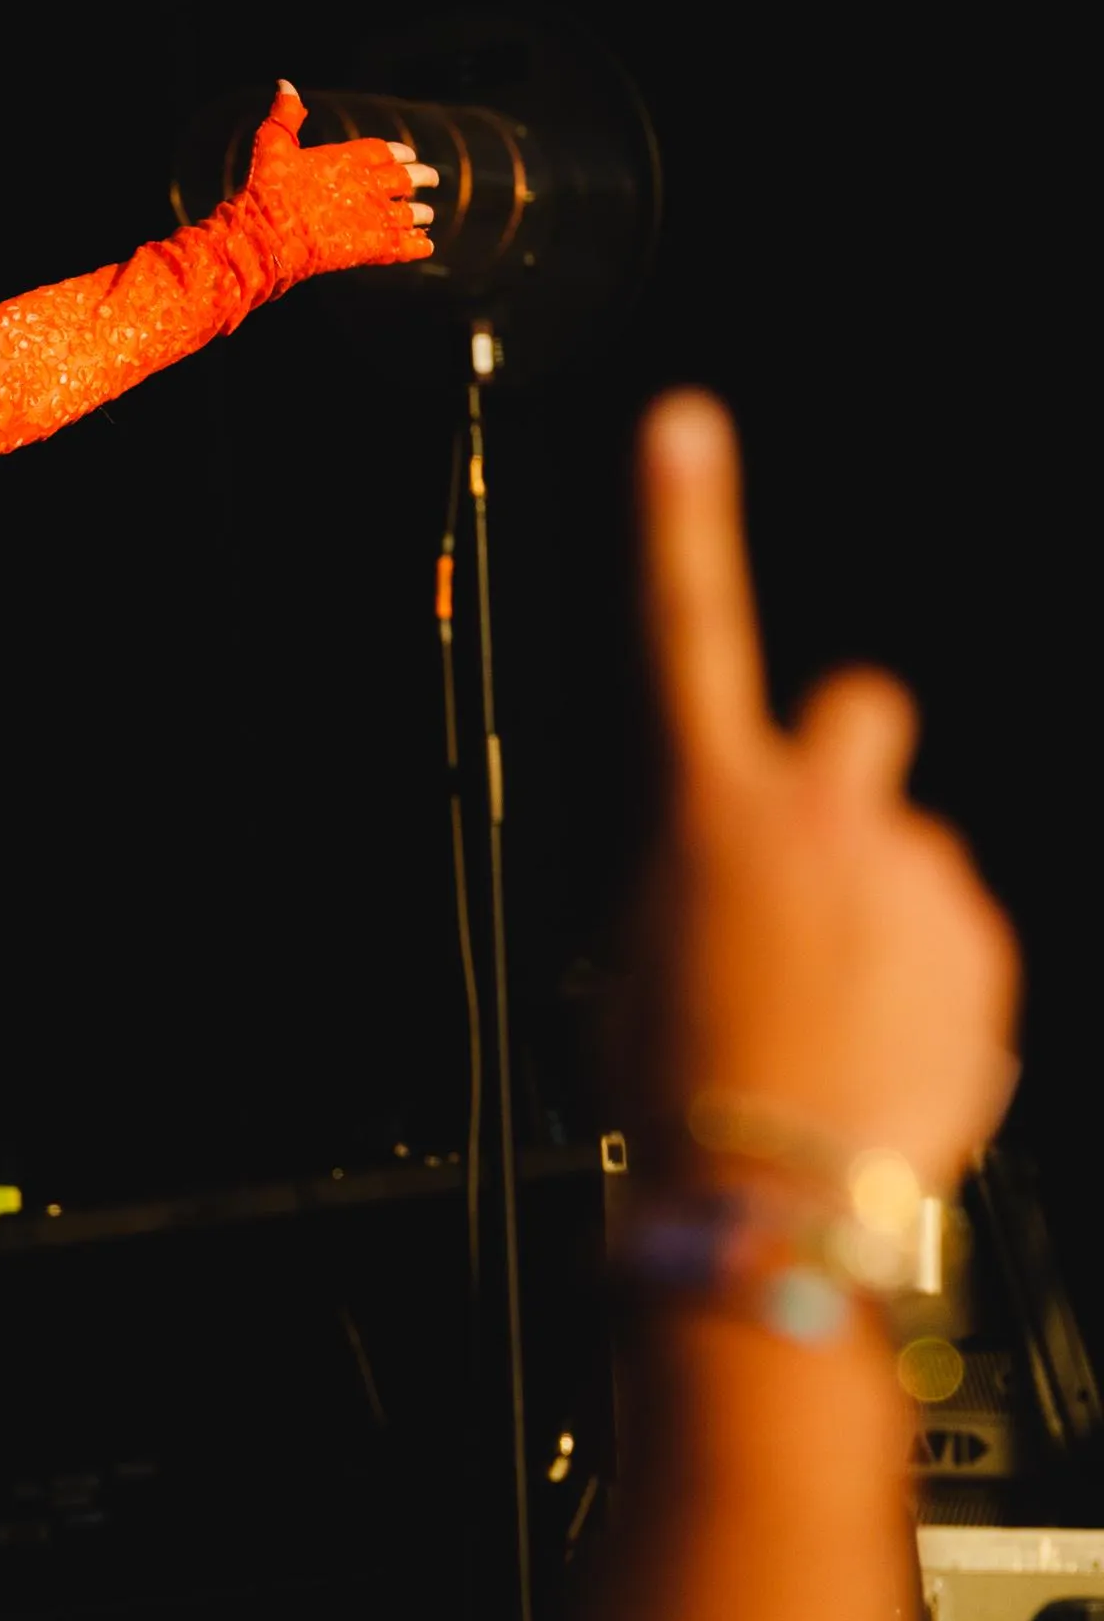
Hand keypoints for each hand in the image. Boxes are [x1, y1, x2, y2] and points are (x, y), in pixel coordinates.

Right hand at [233, 81, 435, 281]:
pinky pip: (406, 247)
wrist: (267, 236)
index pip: (383, 151)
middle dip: (421, 178)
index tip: (407, 155)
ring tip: (427, 216)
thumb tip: (284, 83)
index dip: (397, 153)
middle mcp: (367, 185)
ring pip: (411, 214)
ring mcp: (373, 217)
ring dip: (421, 215)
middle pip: (405, 178)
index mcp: (347, 158)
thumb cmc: (265, 190)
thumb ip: (285, 115)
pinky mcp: (374, 247)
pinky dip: (418, 246)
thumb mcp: (271, 144)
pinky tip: (426, 246)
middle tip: (431, 179)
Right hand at [635, 392, 1016, 1186]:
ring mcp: (912, 877)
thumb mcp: (641, 953)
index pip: (685, 625)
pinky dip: (918, 987)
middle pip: (857, 715)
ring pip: (905, 860)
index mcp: (707, 805)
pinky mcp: (980, 947)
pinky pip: (949, 943)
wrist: (770, 1193)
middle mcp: (822, 815)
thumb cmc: (679, 1081)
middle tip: (813, 848)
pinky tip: (870, 1055)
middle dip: (843, 766)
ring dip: (877, 913)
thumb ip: (704, 873)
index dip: (680, 516)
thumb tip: (754, 877)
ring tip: (829, 1017)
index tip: (682, 427)